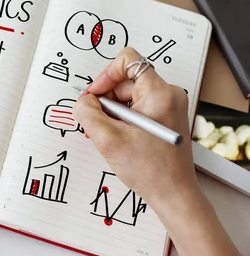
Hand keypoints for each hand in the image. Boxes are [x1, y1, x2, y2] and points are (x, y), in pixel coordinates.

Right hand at [74, 47, 246, 255]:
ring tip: (107, 134)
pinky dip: (121, 119)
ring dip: (111, 112)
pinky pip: (135, 107)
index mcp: (159, 92)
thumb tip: (82, 101)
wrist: (173, 194)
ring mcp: (167, 106)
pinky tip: (116, 137)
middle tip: (96, 122)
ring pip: (128, 96)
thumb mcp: (108, 138)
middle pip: (125, 80)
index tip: (94, 96)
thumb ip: (88, 113)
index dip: (105, 75)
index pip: (128, 60)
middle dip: (105, 99)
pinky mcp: (164, 117)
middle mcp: (167, 94)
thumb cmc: (150, 169)